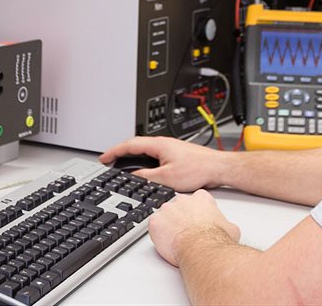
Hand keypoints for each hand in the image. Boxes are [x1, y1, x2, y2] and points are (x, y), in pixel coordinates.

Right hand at [98, 136, 230, 192]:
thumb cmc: (198, 169)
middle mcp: (163, 143)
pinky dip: (143, 160)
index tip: (103, 157)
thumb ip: (147, 177)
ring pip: (145, 150)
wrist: (217, 168)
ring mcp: (169, 148)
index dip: (114, 152)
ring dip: (132, 157)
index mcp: (158, 144)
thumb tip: (134, 177)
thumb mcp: (167, 178)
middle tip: (109, 161)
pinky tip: (144, 169)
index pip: (129, 145)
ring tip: (122, 166)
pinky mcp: (175, 155)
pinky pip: (153, 155)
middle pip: (135, 145)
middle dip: (120, 153)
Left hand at [147, 190, 240, 266]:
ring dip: (169, 226)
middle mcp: (182, 199)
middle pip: (179, 207)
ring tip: (177, 240)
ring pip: (165, 216)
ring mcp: (167, 209)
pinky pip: (154, 226)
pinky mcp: (155, 221)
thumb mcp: (231, 228)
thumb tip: (229, 229)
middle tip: (186, 232)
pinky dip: (158, 234)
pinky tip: (167, 242)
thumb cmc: (215, 239)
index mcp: (201, 198)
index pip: (197, 200)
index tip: (198, 221)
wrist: (202, 249)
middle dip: (181, 218)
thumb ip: (226, 223)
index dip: (198, 212)